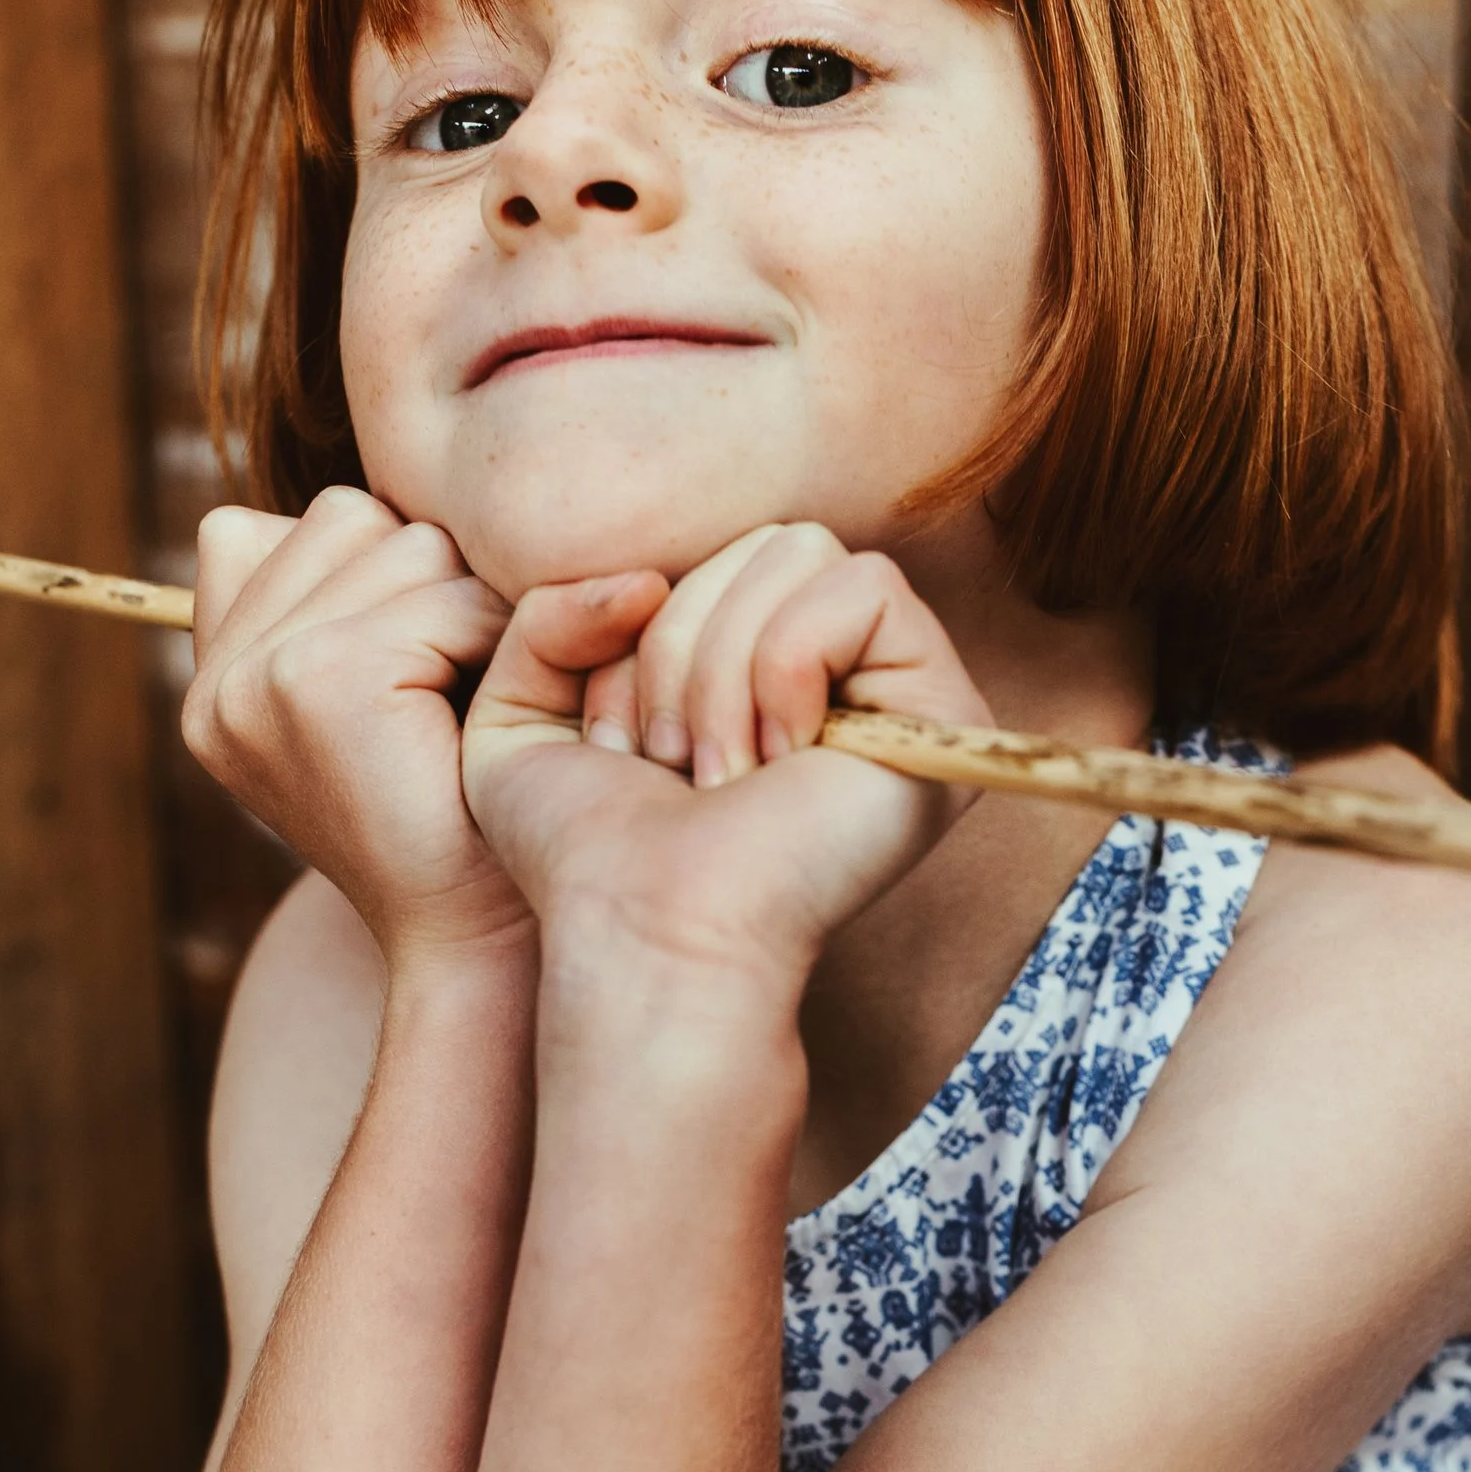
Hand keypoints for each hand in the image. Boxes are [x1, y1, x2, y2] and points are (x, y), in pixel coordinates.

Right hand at [182, 488, 516, 961]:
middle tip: (459, 698)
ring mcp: (254, 680)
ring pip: (403, 543)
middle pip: (351, 517)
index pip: (297, 526)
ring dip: (469, 613)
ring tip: (470, 711)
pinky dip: (492, 644)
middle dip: (434, 587)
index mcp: (215, 684)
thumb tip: (320, 511)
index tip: (421, 683)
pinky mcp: (316, 681)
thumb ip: (344, 605)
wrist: (482, 947)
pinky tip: (483, 723)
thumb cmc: (466, 825)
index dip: (389, 582)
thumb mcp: (389, 705)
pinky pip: (443, 598)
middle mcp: (216, 683)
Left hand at [461, 526, 993, 990]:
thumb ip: (549, 614)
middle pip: (765, 541)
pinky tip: (784, 760)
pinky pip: (867, 590)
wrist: (647, 930)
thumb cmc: (590, 855)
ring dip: (728, 666)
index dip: (647, 632)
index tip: (627, 746)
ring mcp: (901, 694)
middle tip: (679, 765)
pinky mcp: (945, 711)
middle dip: (684, 644)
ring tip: (725, 773)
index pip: (718, 555)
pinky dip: (792, 664)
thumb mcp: (525, 713)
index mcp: (764, 672)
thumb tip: (646, 576)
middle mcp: (845, 678)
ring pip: (807, 555)